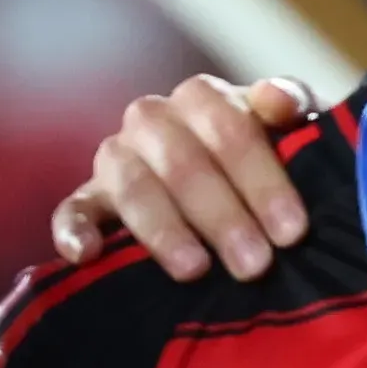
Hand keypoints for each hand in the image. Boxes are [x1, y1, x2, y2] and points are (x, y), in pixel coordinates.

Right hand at [54, 75, 321, 277]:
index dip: (263, 181)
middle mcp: (151, 119)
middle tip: (255, 265)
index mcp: (200, 97)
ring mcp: (115, 159)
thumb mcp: (288, 130)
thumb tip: (282, 104)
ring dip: (164, 231)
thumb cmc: (263, 164)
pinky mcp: (88, 200)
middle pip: (183, 163)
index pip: (230, 131)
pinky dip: (73, 231)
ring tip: (195, 270)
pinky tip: (86, 256)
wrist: (224, 188)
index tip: (292, 232)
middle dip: (222, 216)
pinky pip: (72, 211)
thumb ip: (294, 106)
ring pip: (134, 188)